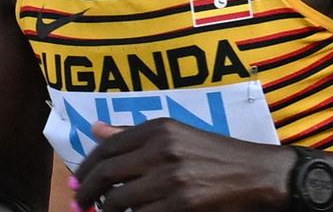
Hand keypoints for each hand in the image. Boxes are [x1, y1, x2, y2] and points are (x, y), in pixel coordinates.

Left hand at [73, 119, 289, 211]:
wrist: (255, 174)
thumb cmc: (214, 154)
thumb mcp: (176, 134)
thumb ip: (134, 133)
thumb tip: (95, 129)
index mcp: (159, 128)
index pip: (107, 146)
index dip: (86, 166)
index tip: (77, 179)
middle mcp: (162, 149)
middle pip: (106, 174)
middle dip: (86, 192)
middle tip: (79, 203)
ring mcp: (171, 179)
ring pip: (118, 201)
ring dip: (107, 211)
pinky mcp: (181, 205)